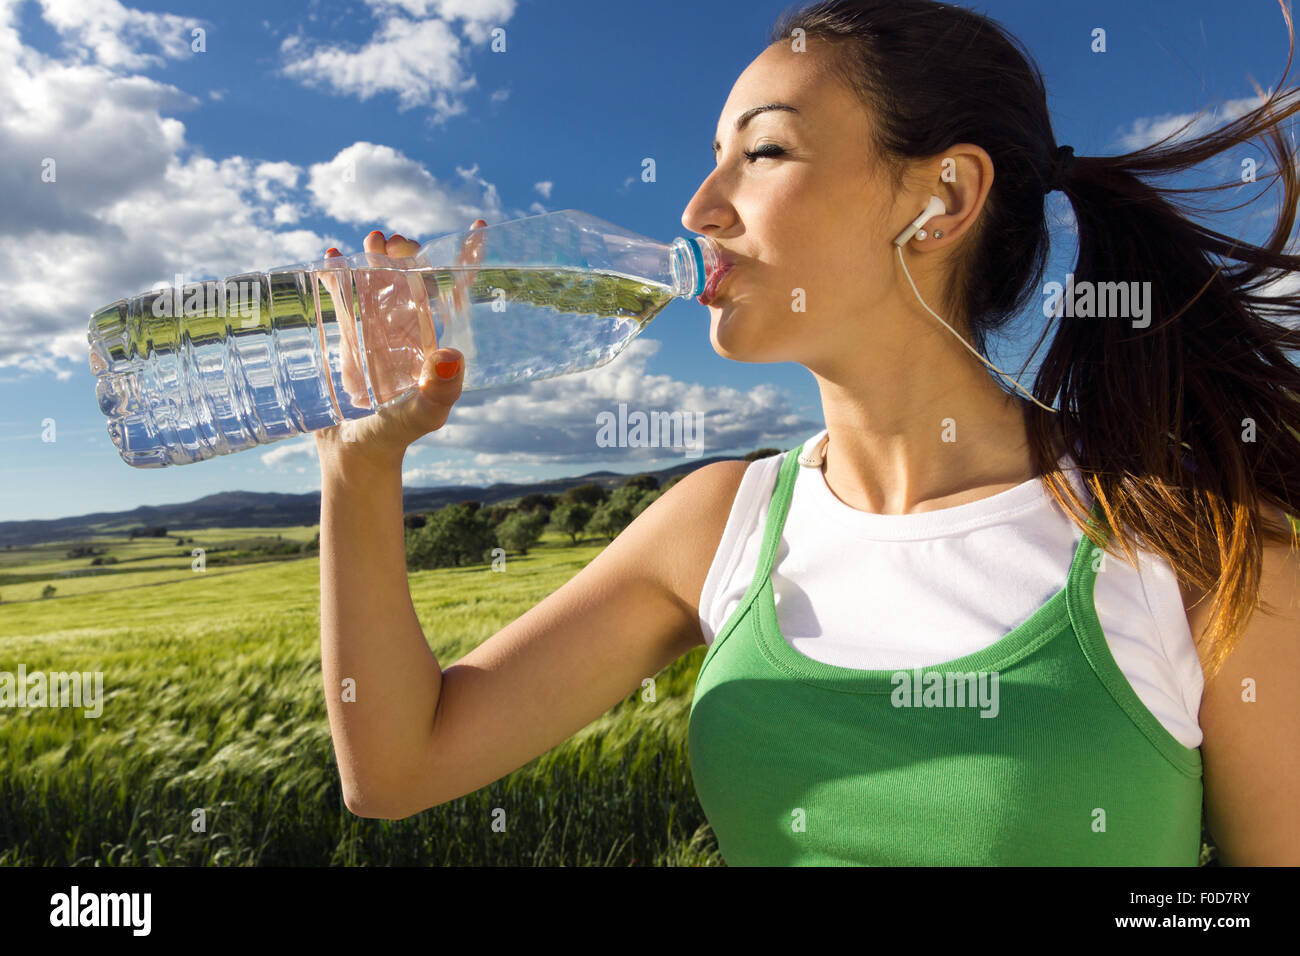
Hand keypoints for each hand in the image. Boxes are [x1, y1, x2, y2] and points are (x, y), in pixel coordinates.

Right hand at [313, 220, 486, 468]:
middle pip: (413, 279)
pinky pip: (343, 301)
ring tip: (369, 240)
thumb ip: (438, 393)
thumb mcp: (420, 416)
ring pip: (378, 283)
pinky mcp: (346, 339)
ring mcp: (376, 334)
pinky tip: (329, 258)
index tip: (480, 227)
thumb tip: (452, 358)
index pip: (455, 294)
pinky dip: (337, 277)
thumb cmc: (394, 437)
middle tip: (391, 242)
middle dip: (408, 254)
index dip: (468, 261)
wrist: (353, 455)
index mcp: (433, 343)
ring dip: (374, 258)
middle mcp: (408, 333)